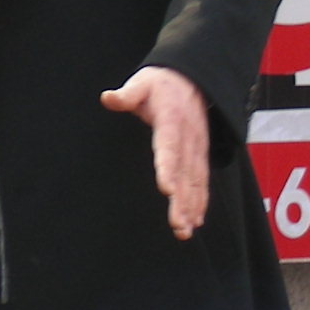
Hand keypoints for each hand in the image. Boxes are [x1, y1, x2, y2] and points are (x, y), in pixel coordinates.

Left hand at [101, 66, 210, 239]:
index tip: (167, 189)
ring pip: (196, 182)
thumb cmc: (160, 84)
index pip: (169, 148)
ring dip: (192, 207)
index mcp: (172, 121)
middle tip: (177, 224)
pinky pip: (202, 181)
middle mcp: (189, 138)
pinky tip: (195, 221)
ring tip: (184, 230)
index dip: (168, 169)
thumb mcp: (142, 83)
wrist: (191, 79)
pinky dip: (200, 201)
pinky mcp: (199, 155)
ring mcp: (197, 148)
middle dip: (182, 200)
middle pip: (185, 173)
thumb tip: (108, 98)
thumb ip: (127, 94)